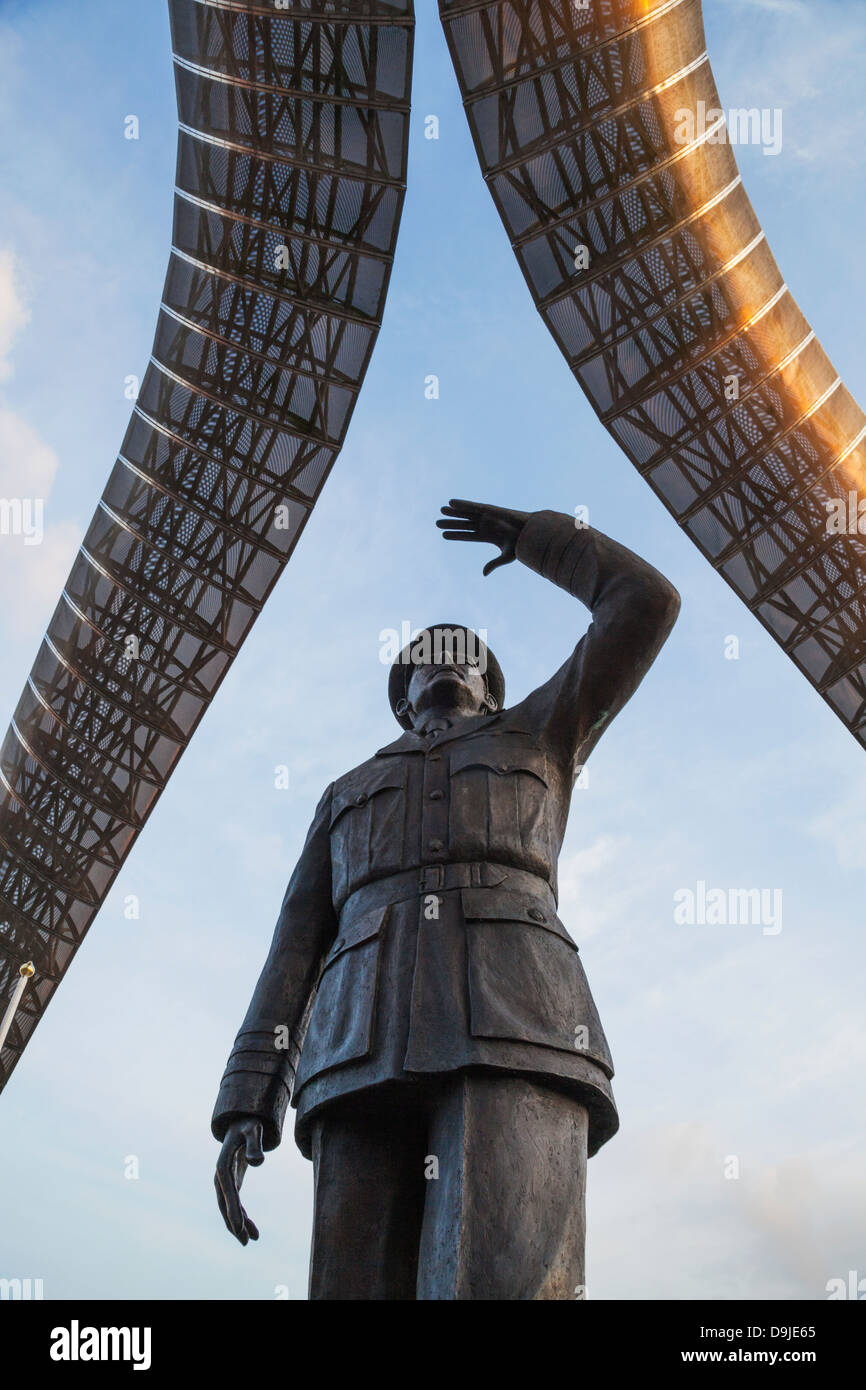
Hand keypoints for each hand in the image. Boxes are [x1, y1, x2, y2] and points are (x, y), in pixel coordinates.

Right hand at [214, 1117, 264, 1245]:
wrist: (242, 1122)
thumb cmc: (249, 1125)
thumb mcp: (254, 1130)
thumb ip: (255, 1144)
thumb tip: (258, 1162)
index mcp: (223, 1165)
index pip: (228, 1190)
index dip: (233, 1209)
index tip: (239, 1226)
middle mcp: (220, 1176)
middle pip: (224, 1204)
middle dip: (234, 1223)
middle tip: (246, 1241)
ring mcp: (224, 1181)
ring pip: (229, 1208)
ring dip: (238, 1224)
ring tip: (252, 1240)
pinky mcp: (232, 1183)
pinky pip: (235, 1204)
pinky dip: (242, 1216)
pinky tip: (252, 1229)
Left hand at [437, 499, 529, 575]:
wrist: (532, 531)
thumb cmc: (521, 544)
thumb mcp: (506, 556)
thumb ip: (494, 564)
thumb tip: (484, 573)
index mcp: (488, 537)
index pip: (468, 536)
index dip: (456, 535)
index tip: (444, 535)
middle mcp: (485, 526)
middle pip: (464, 524)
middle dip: (451, 523)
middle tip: (437, 523)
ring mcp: (487, 517)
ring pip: (467, 514)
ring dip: (454, 512)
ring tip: (441, 510)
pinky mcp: (490, 509)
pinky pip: (474, 506)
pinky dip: (462, 504)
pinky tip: (452, 502)